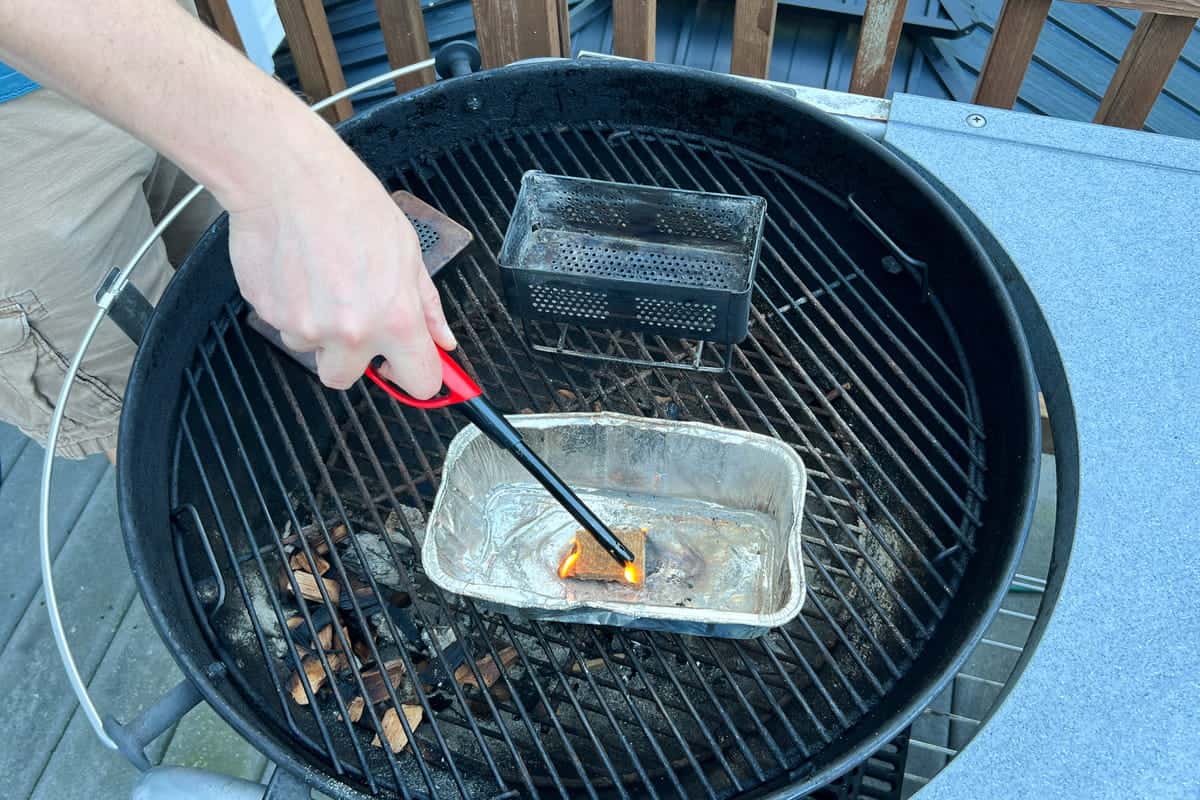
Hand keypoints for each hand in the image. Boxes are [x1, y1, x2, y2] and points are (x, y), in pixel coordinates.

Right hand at [225, 142, 455, 397]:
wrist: (287, 179)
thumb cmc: (351, 205)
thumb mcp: (408, 252)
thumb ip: (426, 306)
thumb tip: (442, 340)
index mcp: (396, 320)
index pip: (419, 383)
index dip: (413, 376)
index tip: (405, 365)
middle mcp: (350, 333)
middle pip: (345, 380)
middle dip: (348, 357)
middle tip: (350, 315)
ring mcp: (304, 327)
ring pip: (310, 348)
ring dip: (315, 326)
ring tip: (319, 276)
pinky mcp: (267, 313)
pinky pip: (281, 323)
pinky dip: (288, 305)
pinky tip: (297, 268)